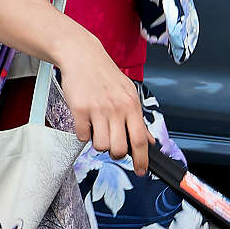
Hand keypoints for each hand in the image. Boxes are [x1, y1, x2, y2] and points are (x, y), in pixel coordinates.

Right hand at [56, 36, 151, 174]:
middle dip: (116, 152)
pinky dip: (83, 133)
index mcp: (132, 105)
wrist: (83, 57)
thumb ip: (138, 119)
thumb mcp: (129, 94)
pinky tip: (85, 120)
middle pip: (119, 149)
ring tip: (97, 128)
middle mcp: (117, 108)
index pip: (141, 139)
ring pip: (100, 146)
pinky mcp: (79, 110)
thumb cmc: (107, 77)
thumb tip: (150, 141)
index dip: (142, 160)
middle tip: (111, 142)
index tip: (142, 171)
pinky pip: (82, 137)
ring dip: (98, 142)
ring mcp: (98, 110)